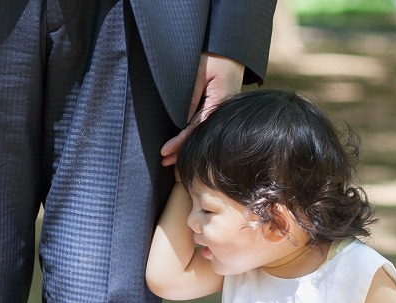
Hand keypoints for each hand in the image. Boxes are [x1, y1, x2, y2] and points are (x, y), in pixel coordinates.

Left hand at [160, 53, 245, 167]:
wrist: (232, 48)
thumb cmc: (216, 55)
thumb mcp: (200, 71)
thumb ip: (190, 95)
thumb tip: (181, 120)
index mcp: (220, 102)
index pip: (197, 128)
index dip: (180, 142)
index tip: (164, 151)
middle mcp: (223, 110)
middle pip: (201, 136)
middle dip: (181, 150)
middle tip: (163, 161)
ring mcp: (222, 110)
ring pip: (203, 133)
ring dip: (186, 146)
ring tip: (169, 158)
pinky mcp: (219, 107)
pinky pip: (205, 124)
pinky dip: (193, 135)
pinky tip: (183, 144)